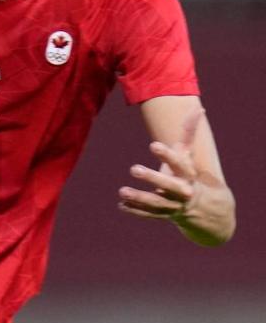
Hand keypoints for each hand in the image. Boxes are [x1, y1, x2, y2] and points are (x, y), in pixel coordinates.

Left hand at [118, 108, 202, 223]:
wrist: (203, 208)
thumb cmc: (187, 174)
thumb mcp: (187, 156)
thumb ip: (189, 133)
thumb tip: (198, 108)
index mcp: (188, 174)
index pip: (179, 164)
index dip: (167, 154)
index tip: (153, 144)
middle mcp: (182, 191)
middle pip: (169, 186)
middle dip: (152, 177)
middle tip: (133, 168)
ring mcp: (173, 205)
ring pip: (157, 202)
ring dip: (139, 197)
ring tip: (121, 191)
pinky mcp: (163, 215)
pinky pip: (149, 214)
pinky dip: (135, 210)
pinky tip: (121, 205)